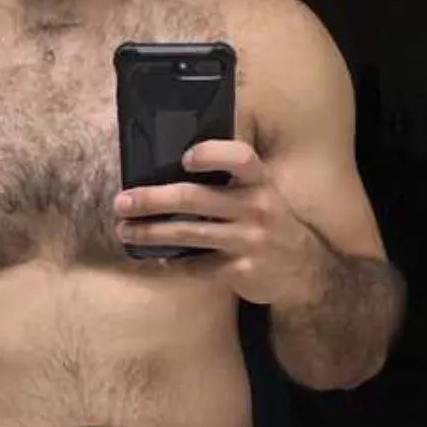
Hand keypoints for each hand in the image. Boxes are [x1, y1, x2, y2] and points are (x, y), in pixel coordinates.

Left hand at [113, 140, 324, 306]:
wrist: (304, 271)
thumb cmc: (271, 224)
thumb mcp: (263, 193)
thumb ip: (232, 180)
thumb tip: (176, 170)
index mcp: (260, 181)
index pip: (239, 157)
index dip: (210, 155)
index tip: (183, 159)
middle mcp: (255, 208)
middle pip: (195, 198)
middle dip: (152, 200)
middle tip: (122, 202)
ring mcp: (248, 241)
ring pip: (189, 234)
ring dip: (151, 233)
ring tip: (126, 231)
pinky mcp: (240, 271)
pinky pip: (198, 265)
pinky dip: (174, 262)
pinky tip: (158, 258)